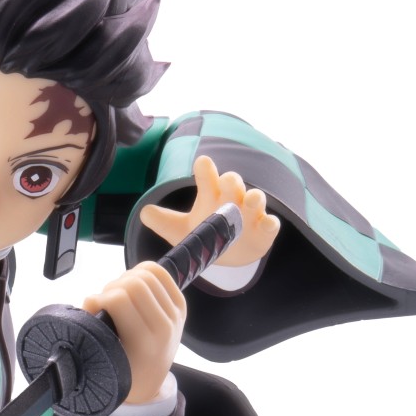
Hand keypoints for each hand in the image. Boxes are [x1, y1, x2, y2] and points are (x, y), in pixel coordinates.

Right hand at [83, 262, 184, 405]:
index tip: (93, 309)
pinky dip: (142, 272)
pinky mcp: (181, 305)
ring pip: (146, 274)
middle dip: (112, 287)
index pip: (118, 299)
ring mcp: (175, 315)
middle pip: (133, 283)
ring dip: (126, 278)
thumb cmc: (123, 370)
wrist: (150, 379)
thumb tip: (92, 299)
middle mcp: (164, 327)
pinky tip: (132, 286)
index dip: (100, 298)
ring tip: (118, 294)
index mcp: (143, 342)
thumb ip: (93, 326)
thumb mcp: (104, 355)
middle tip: (105, 302)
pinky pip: (160, 273)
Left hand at [140, 155, 279, 266]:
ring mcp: (249, 214)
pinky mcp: (263, 232)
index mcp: (210, 195)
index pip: (207, 177)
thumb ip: (163, 221)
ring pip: (255, 199)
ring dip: (253, 198)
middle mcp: (231, 199)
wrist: (227, 253)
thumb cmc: (203, 234)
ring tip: (248, 200)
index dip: (205, 170)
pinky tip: (267, 223)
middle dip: (230, 180)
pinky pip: (271, 224)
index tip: (201, 162)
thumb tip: (144, 213)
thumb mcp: (180, 230)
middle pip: (232, 183)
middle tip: (226, 181)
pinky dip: (270, 223)